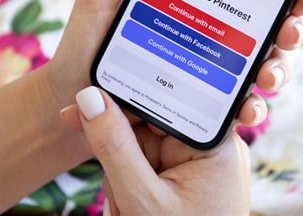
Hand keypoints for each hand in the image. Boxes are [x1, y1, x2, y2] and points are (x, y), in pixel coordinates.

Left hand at [49, 0, 302, 126]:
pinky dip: (250, 108)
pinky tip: (249, 110)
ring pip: (260, 66)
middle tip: (292, 29)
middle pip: (265, 27)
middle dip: (292, 27)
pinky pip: (235, 105)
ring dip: (278, 69)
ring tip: (268, 76)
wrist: (66, 102)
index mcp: (194, 1)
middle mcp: (209, 33)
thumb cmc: (83, 44)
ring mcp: (208, 71)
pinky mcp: (200, 104)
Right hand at [75, 87, 250, 214]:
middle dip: (123, 157)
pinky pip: (150, 168)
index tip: (86, 100)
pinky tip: (131, 210)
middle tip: (119, 195)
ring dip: (124, 181)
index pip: (164, 103)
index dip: (123, 101)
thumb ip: (115, 147)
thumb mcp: (142, 200)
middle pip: (149, 127)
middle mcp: (212, 148)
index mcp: (216, 144)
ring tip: (130, 214)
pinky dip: (133, 189)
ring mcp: (200, 165)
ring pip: (143, 150)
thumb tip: (90, 98)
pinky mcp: (188, 180)